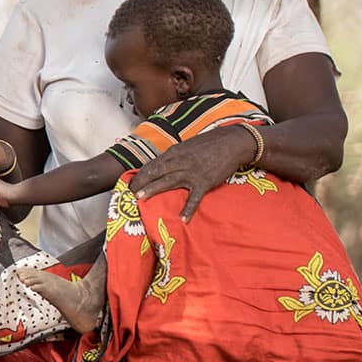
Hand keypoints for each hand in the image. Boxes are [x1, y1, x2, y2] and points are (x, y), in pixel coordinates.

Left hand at [129, 125, 254, 221]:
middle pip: (156, 172)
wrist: (232, 143)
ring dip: (153, 190)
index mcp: (175, 152)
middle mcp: (180, 161)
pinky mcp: (205, 182)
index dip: (140, 174)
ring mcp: (192, 172)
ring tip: (140, 198)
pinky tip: (182, 218)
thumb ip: (173, 156)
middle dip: (141, 183)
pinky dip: (189, 208)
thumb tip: (160, 166)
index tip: (130, 183)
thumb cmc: (209, 144)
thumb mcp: (187, 146)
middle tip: (129, 193)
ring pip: (169, 181)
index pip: (152, 164)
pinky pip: (195, 197)